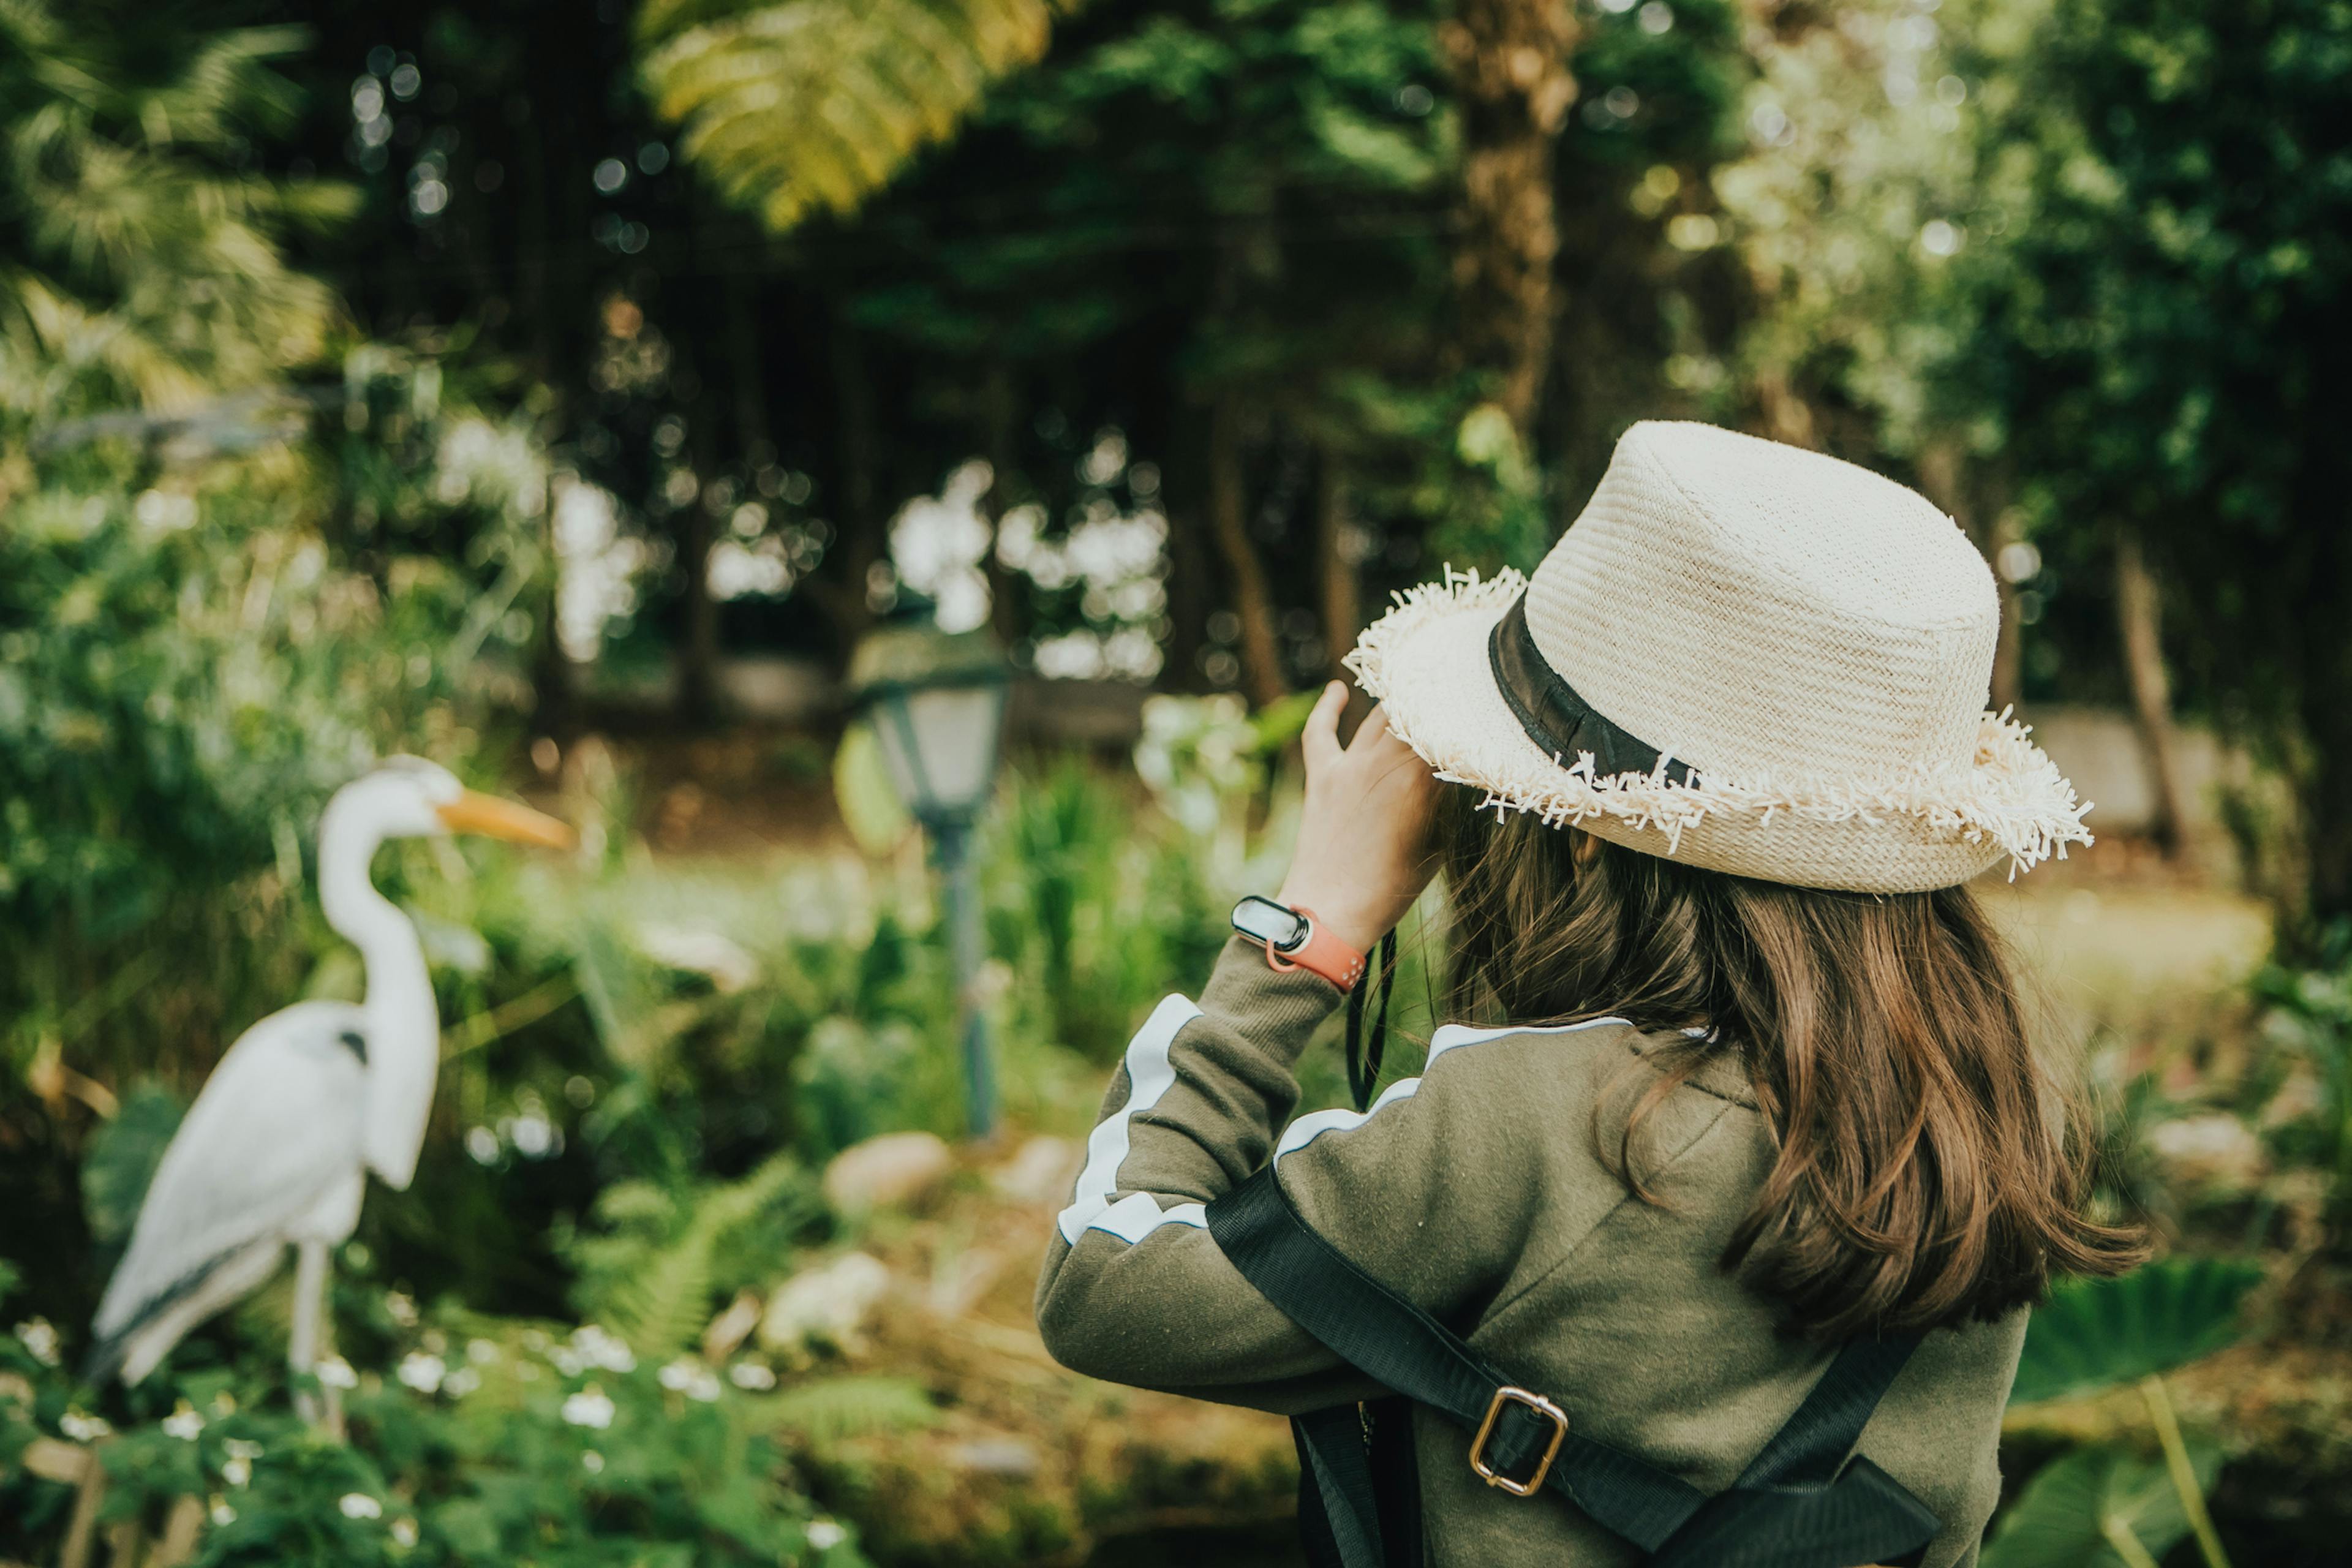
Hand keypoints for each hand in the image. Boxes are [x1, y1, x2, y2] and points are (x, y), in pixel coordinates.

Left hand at [1274, 682, 1442, 955]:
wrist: (1332, 911)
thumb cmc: (1394, 886)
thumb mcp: (1439, 841)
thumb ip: (1448, 799)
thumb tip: (1461, 768)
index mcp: (1422, 778)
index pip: (1448, 727)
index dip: (1463, 713)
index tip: (1480, 703)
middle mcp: (1385, 761)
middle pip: (1414, 711)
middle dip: (1434, 699)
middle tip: (1451, 690)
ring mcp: (1350, 765)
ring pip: (1376, 716)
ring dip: (1396, 703)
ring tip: (1412, 688)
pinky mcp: (1321, 774)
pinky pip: (1320, 730)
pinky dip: (1328, 708)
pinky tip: (1337, 690)